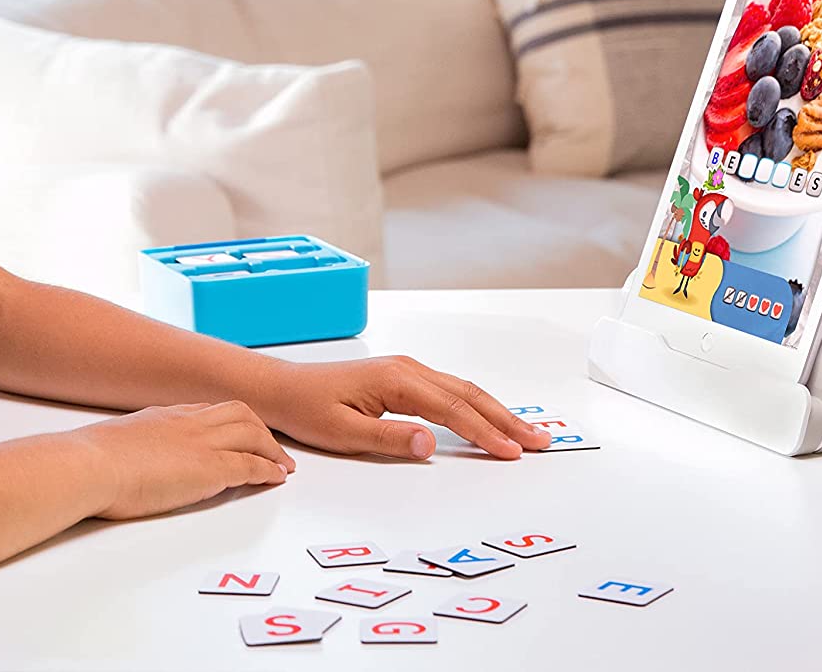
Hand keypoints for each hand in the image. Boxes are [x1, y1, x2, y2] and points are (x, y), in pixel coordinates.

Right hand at [74, 400, 298, 520]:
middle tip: (271, 447)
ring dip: (272, 448)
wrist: (91, 464)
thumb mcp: (114, 442)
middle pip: (239, 414)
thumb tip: (121, 458)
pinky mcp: (210, 469)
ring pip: (252, 433)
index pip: (208, 410)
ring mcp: (201, 443)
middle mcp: (188, 422)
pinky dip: (268, 470)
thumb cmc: (91, 460)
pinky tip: (275, 478)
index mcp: (165, 415)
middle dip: (260, 429)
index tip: (239, 431)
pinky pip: (250, 465)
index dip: (229, 421)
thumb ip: (129, 445)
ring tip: (282, 464)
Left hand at [251, 355, 553, 460]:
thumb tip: (431, 444)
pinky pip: (448, 390)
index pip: (453, 410)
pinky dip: (474, 404)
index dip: (486, 433)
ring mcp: (405, 370)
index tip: (513, 452)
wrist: (282, 388)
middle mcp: (406, 368)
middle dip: (506, 419)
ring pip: (462, 390)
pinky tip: (487, 417)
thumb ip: (390, 438)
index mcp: (396, 380)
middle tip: (539, 443)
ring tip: (525, 433)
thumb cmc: (307, 409)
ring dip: (495, 411)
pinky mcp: (401, 377)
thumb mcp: (343, 433)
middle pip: (468, 394)